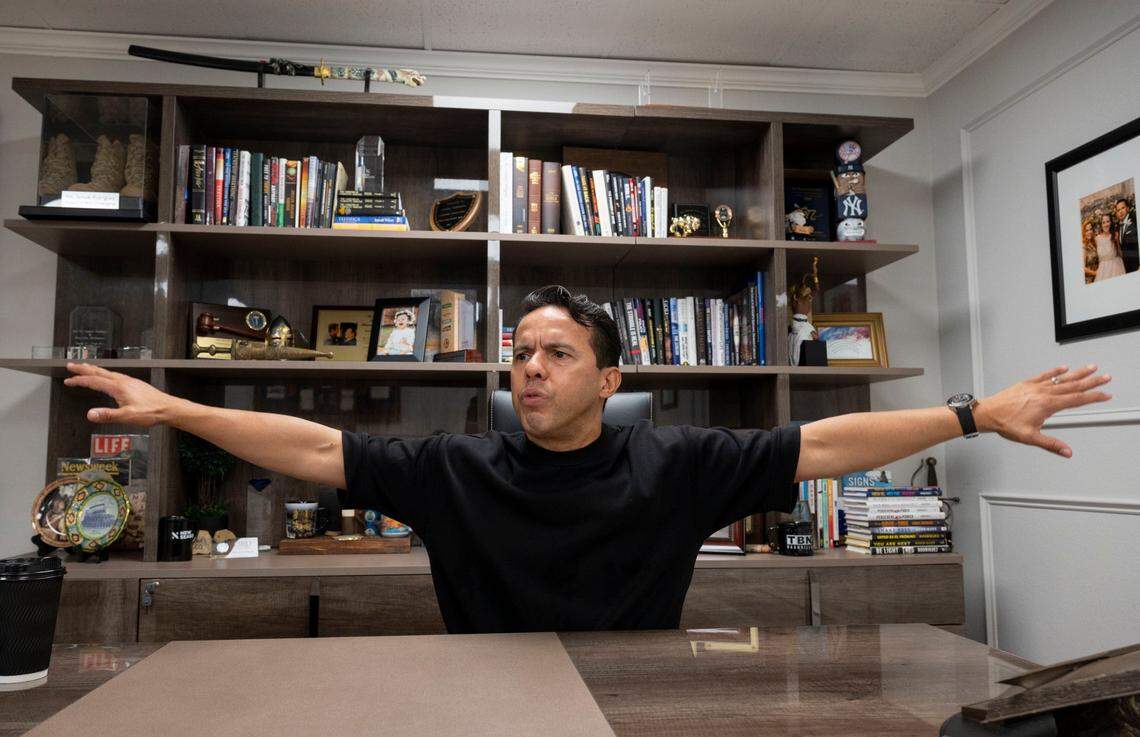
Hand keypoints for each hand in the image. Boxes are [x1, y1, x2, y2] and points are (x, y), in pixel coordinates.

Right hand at [63, 362, 180, 426]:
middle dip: (83, 369)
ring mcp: (130, 381)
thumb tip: (90, 414)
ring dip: (94, 370)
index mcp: (118, 387)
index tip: (68, 380)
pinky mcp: (135, 384)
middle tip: (70, 365)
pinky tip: (107, 378)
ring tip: (85, 368)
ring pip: (107, 372)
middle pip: (99, 372)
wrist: (169, 408)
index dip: (79, 380)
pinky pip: (115, 375)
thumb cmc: (151, 412)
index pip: (94, 381)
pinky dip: (105, 374)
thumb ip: (108, 415)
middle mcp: (123, 381)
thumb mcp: (127, 416)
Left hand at [976, 365, 1111, 457]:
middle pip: (1073, 385)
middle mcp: (1043, 393)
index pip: (1077, 399)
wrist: (988, 413)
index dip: (1093, 397)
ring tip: (1091, 367)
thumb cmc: (1006, 424)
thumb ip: (1051, 444)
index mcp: (1047, 405)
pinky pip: (1044, 375)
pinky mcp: (1027, 383)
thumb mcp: (1030, 437)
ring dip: (1078, 373)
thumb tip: (1067, 452)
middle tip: (1106, 377)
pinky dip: (1055, 371)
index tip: (1106, 394)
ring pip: (1061, 378)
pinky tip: (1063, 368)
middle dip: (1092, 381)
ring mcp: (1035, 386)